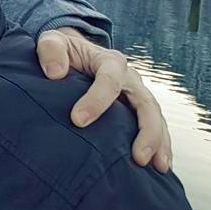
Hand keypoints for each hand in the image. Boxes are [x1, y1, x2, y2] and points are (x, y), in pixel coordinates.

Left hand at [36, 28, 171, 173]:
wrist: (73, 54)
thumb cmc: (62, 51)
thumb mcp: (51, 41)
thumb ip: (50, 50)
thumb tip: (55, 73)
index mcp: (109, 61)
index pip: (109, 80)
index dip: (96, 100)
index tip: (77, 120)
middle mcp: (129, 78)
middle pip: (145, 103)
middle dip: (146, 130)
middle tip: (138, 157)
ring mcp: (136, 95)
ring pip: (155, 118)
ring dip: (158, 142)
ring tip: (156, 168)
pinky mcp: (135, 110)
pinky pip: (154, 127)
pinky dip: (159, 146)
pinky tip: (158, 168)